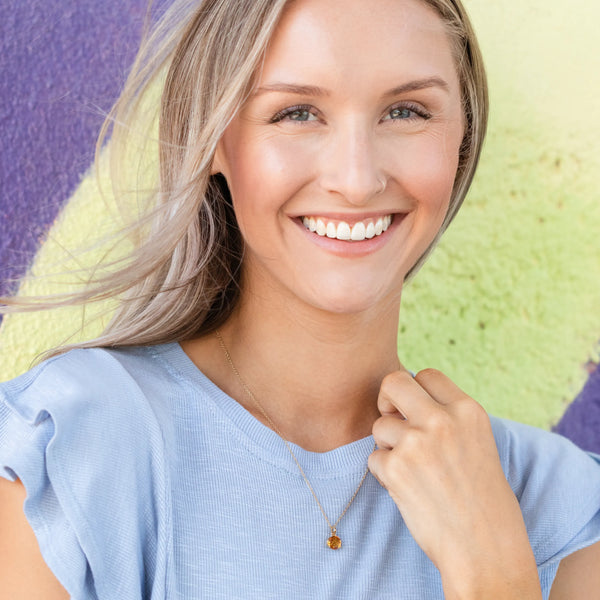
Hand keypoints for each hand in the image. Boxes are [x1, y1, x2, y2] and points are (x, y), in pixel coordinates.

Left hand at [368, 369, 541, 598]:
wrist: (486, 550)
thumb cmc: (483, 499)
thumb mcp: (477, 442)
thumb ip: (448, 417)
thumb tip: (407, 398)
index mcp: (468, 410)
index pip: (426, 374)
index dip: (416, 390)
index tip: (414, 409)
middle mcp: (442, 420)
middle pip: (393, 382)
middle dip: (387, 399)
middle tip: (394, 421)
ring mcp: (417, 443)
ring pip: (379, 426)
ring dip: (388, 446)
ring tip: (412, 470)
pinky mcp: (396, 468)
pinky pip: (374, 458)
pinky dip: (384, 473)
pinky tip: (407, 489)